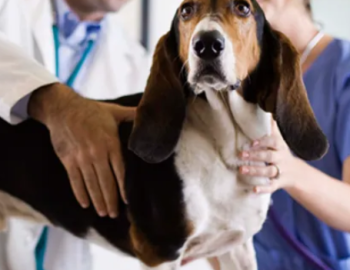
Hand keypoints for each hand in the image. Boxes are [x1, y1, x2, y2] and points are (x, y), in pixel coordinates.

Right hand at [28, 83, 134, 217]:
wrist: (63, 108)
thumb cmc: (92, 110)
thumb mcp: (115, 111)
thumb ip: (133, 116)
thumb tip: (150, 115)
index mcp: (110, 142)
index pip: (120, 170)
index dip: (124, 187)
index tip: (128, 201)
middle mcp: (96, 153)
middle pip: (106, 181)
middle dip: (111, 200)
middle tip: (115, 214)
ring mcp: (81, 158)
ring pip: (91, 184)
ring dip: (97, 200)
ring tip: (103, 213)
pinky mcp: (68, 160)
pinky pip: (75, 180)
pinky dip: (80, 193)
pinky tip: (85, 204)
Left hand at [238, 121, 301, 193]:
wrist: (298, 174)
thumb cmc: (282, 153)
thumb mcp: (279, 140)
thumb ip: (272, 127)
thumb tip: (268, 109)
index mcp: (280, 147)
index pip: (273, 143)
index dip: (263, 142)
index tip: (252, 142)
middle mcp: (281, 159)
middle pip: (269, 157)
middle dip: (255, 156)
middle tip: (241, 155)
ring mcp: (281, 172)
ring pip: (268, 171)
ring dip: (255, 171)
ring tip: (241, 170)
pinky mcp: (279, 184)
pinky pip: (271, 187)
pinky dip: (263, 189)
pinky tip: (253, 190)